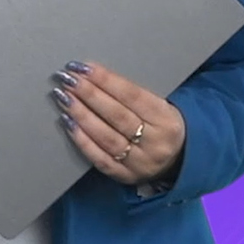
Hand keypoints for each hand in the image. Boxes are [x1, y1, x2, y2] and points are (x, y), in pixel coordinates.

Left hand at [51, 60, 185, 186]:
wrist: (180, 160)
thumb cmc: (162, 125)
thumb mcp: (159, 105)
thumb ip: (130, 94)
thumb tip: (91, 75)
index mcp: (166, 120)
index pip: (132, 95)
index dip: (105, 79)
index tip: (82, 67)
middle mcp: (155, 143)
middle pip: (117, 116)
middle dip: (88, 94)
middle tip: (67, 79)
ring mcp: (140, 163)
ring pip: (106, 137)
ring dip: (81, 114)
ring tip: (63, 97)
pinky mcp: (125, 176)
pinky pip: (100, 158)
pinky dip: (81, 140)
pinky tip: (67, 122)